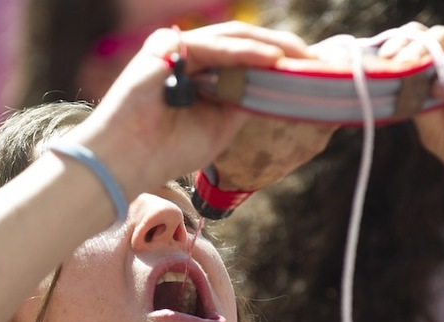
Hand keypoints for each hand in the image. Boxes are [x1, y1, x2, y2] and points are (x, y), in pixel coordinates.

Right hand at [64, 22, 311, 198]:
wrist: (125, 162)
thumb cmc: (166, 151)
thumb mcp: (220, 128)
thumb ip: (244, 102)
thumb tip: (280, 87)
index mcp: (202, 75)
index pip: (246, 60)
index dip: (281, 63)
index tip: (314, 73)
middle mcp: (191, 57)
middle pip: (244, 43)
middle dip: (284, 49)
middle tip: (318, 60)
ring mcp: (178, 49)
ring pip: (232, 38)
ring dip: (271, 47)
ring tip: (302, 58)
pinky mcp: (166, 47)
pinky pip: (213, 46)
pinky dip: (243, 52)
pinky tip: (272, 59)